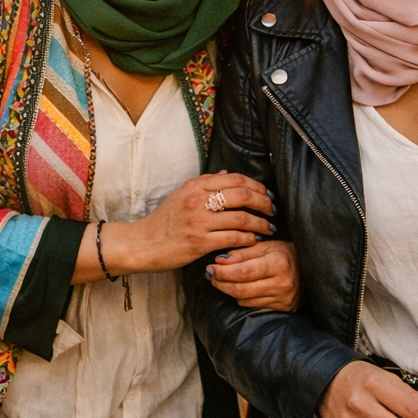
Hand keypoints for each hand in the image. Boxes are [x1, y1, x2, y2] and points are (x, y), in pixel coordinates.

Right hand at [110, 171, 273, 273]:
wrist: (144, 243)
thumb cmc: (164, 221)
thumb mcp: (180, 196)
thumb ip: (204, 184)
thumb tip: (226, 174)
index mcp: (194, 186)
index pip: (234, 178)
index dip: (256, 185)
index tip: (265, 194)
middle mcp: (197, 200)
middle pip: (242, 194)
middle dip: (263, 202)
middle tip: (273, 209)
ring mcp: (199, 221)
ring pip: (242, 218)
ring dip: (261, 223)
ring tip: (269, 228)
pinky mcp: (200, 242)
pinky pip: (234, 238)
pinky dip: (249, 238)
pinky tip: (254, 240)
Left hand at [207, 240, 300, 309]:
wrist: (308, 269)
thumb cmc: (282, 253)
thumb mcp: (264, 246)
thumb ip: (241, 253)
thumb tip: (219, 261)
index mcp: (278, 263)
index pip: (243, 272)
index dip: (223, 271)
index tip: (211, 267)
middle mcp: (282, 283)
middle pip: (241, 289)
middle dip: (220, 282)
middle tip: (211, 275)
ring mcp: (283, 299)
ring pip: (244, 299)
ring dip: (229, 290)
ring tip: (223, 280)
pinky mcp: (282, 308)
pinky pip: (252, 305)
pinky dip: (242, 297)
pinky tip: (240, 287)